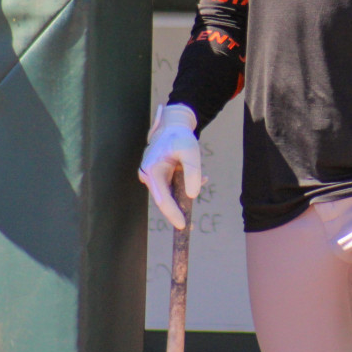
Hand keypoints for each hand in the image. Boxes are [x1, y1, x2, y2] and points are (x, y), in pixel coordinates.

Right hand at [139, 104, 201, 229]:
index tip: (182, 226)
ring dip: (185, 193)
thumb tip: (192, 195)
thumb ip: (192, 172)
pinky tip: (201, 176)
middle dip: (180, 208)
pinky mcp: (158, 177)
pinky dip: (184, 186)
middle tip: (192, 224)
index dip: (172, 214)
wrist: (172, 126)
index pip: (163, 199)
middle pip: (165, 199)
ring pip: (169, 194)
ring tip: (203, 179)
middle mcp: (148, 176)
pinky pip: (171, 187)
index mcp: (152, 170)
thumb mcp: (190, 150)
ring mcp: (152, 177)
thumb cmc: (180, 136)